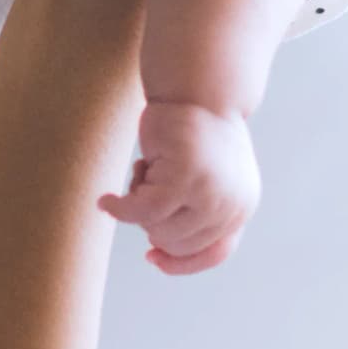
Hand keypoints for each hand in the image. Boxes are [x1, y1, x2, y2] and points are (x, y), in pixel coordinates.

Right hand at [101, 99, 259, 273]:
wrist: (195, 87)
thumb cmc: (194, 131)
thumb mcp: (208, 176)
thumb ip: (198, 211)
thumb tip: (162, 249)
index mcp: (242, 205)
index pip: (215, 252)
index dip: (181, 261)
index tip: (153, 257)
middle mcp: (233, 204)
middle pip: (178, 244)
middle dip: (153, 221)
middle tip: (147, 185)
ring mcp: (211, 193)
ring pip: (158, 230)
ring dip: (140, 206)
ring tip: (145, 172)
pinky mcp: (185, 178)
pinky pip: (141, 212)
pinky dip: (119, 208)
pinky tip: (105, 201)